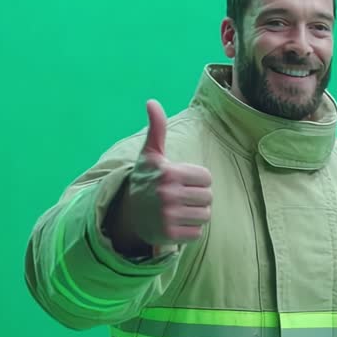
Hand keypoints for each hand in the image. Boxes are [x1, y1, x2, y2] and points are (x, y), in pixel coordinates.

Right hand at [105, 99, 212, 254]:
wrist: (128, 213)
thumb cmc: (146, 180)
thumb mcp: (150, 154)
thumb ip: (157, 128)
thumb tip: (152, 101)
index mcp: (168, 173)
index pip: (206, 178)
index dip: (198, 180)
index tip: (183, 182)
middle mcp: (168, 195)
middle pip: (208, 197)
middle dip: (198, 198)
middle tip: (182, 198)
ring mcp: (168, 216)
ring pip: (205, 216)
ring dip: (196, 214)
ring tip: (179, 210)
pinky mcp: (170, 235)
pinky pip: (197, 233)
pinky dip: (190, 230)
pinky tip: (175, 224)